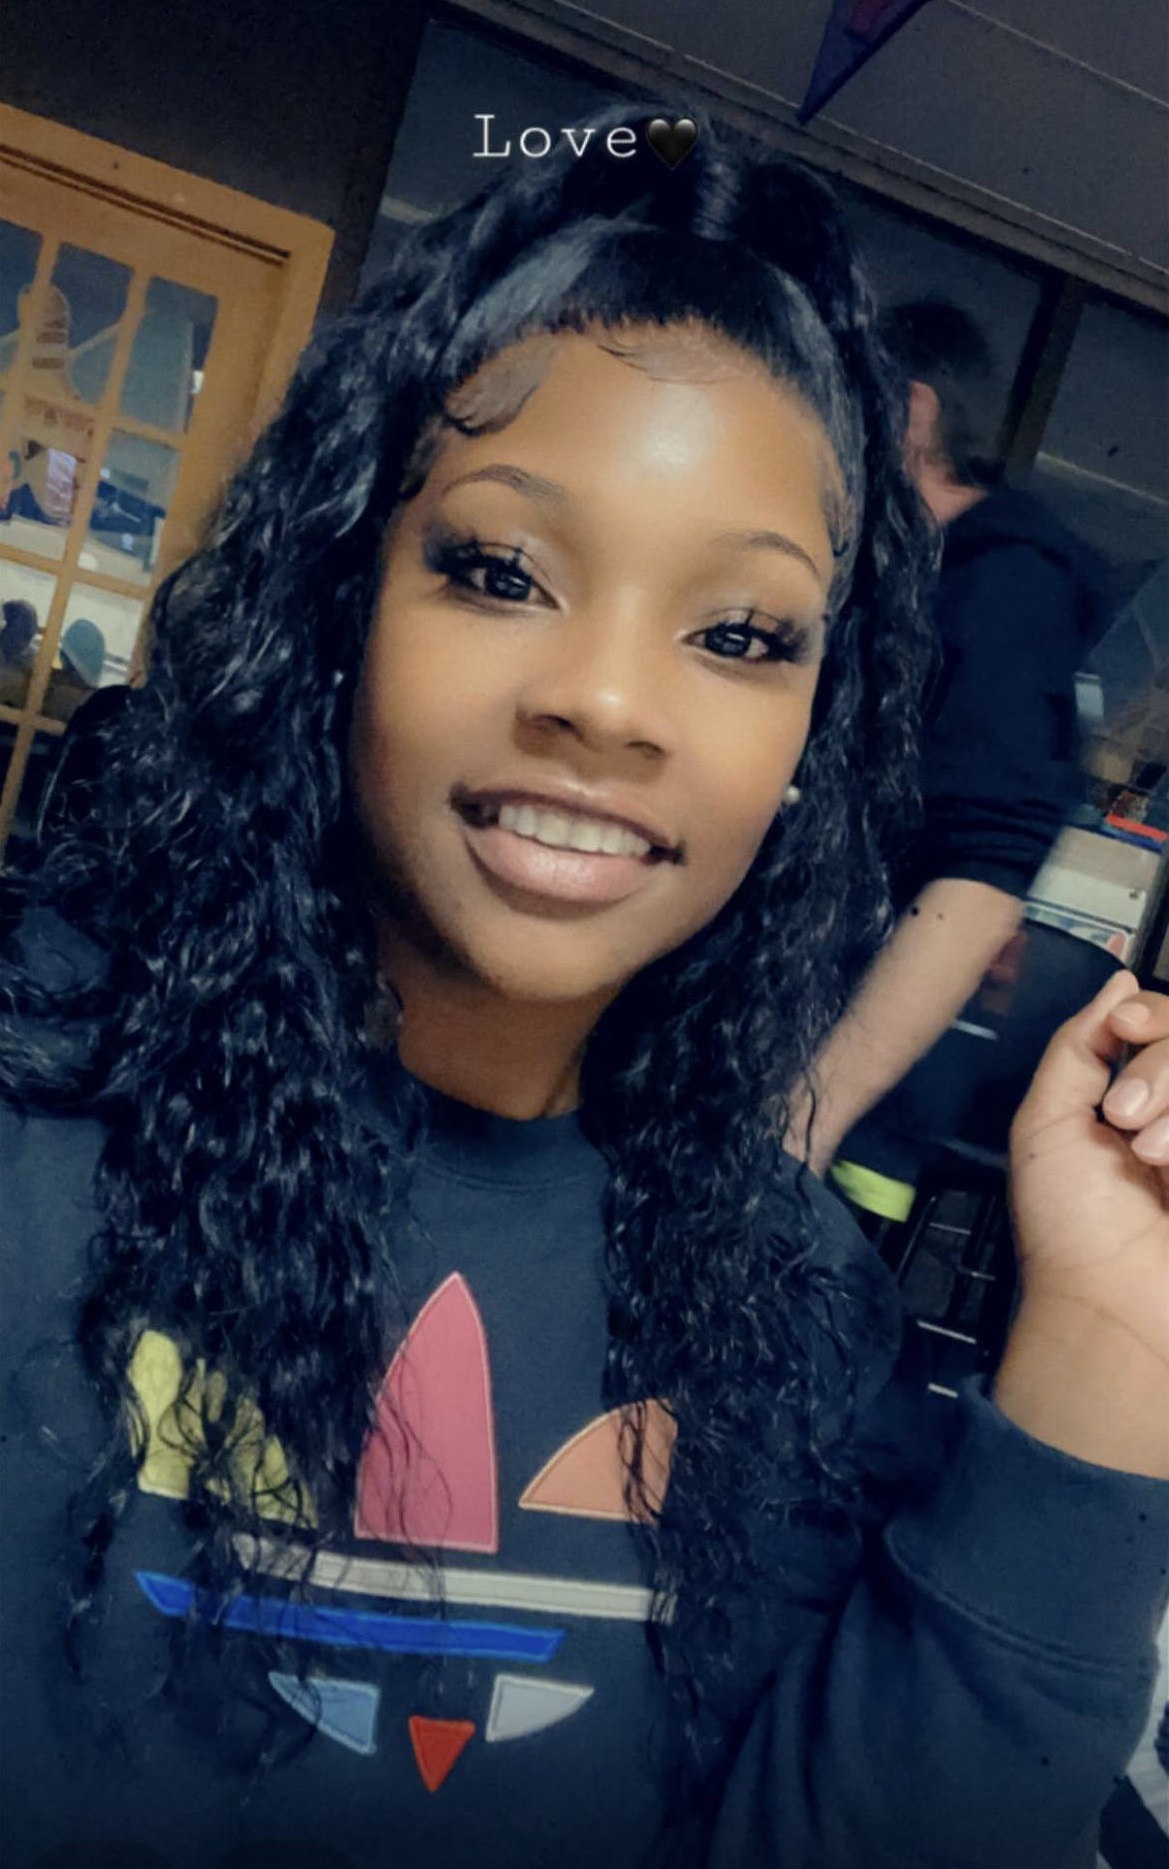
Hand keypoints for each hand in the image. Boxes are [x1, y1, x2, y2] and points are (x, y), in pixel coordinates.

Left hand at [997, 970, 1168, 1474]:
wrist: (1108, 1305)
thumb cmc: (1068, 1223)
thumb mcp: (1047, 1123)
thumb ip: (1077, 1048)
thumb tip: (1121, 983)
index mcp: (1138, 1098)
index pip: (1165, 1024)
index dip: (1152, 1014)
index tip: (1124, 1025)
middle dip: (1161, 1066)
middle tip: (1124, 1119)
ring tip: (1152, 1155)